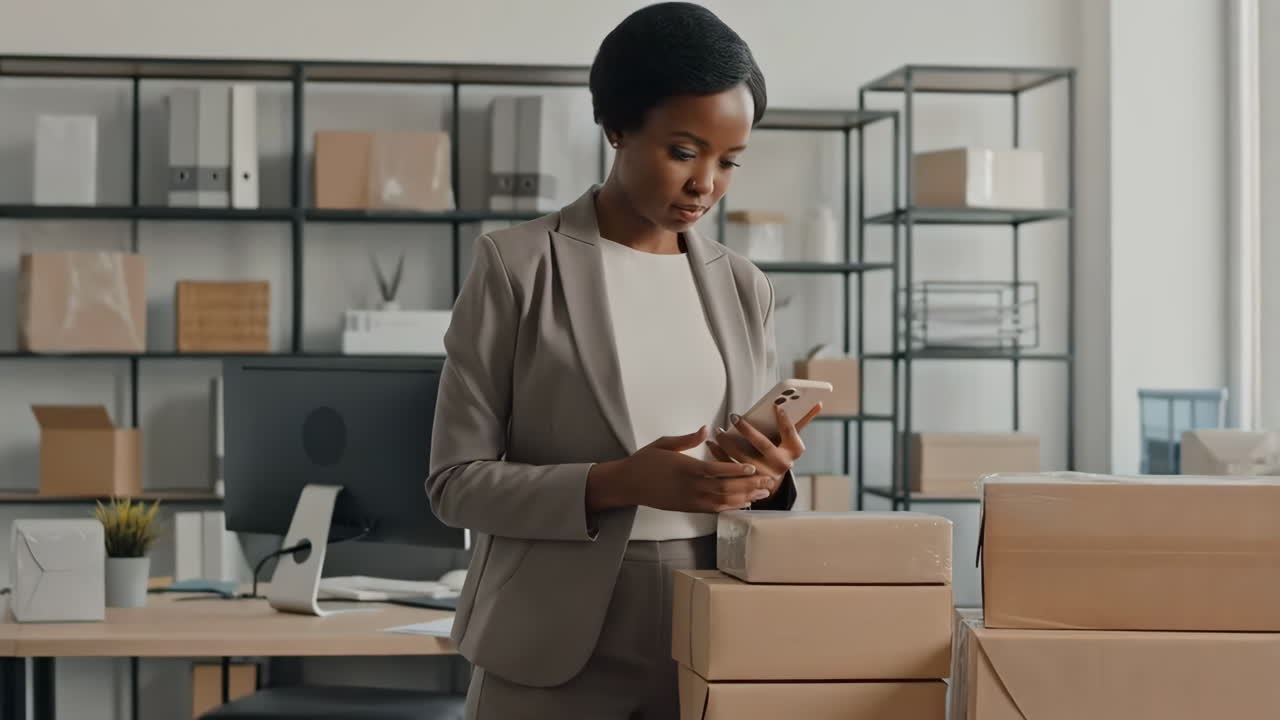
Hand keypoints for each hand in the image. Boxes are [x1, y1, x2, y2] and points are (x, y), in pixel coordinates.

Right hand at [585, 427, 771, 512]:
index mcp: (686, 468)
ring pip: (723, 501)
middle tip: (768, 481)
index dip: (737, 471)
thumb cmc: (644, 461)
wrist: (627, 484)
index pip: (717, 471)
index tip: (753, 467)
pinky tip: (744, 504)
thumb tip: (707, 429)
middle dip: (748, 486)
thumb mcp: (664, 443)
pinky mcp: (688, 508)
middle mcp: (690, 487)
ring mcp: (690, 500)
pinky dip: (731, 507)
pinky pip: (713, 510)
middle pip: (725, 488)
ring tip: (762, 493)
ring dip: (745, 498)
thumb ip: (688, 438)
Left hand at [706, 402, 821, 495]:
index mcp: (793, 451)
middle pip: (764, 445)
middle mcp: (781, 466)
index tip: (776, 406)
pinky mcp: (747, 483)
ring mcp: (764, 476)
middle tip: (734, 416)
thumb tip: (817, 403)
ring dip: (728, 443)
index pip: (791, 433)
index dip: (785, 420)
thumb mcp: (792, 439)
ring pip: (743, 459)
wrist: (771, 483)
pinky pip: (730, 468)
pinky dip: (718, 455)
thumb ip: (801, 420)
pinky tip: (711, 443)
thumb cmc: (780, 453)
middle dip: (748, 430)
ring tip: (718, 431)